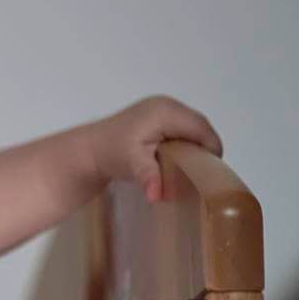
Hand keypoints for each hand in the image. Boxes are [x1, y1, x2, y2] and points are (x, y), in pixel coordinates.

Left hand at [91, 96, 223, 201]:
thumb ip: (149, 177)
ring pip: (193, 127)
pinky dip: (185, 141)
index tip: (208, 173)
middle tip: (198, 173)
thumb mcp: (132, 166)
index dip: (210, 150)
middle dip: (203, 149)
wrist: (88, 149)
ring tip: (187, 167)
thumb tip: (157, 195)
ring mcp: (162, 106)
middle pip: (200, 127)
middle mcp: (167, 104)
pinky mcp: (158, 113)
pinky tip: (175, 158)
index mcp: (166, 112)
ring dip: (194, 145)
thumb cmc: (110, 155)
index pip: (202, 130)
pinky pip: (183, 127)